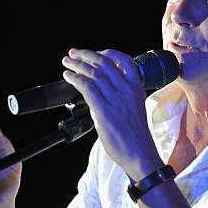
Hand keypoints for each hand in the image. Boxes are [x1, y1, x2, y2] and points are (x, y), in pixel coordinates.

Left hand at [62, 48, 162, 178]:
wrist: (139, 153)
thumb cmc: (136, 136)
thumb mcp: (134, 108)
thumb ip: (119, 96)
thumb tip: (98, 92)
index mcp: (136, 88)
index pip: (124, 60)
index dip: (107, 53)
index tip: (95, 53)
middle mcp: (126, 90)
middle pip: (105, 63)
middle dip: (86, 55)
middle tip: (74, 53)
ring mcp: (115, 99)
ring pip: (93, 73)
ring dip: (77, 65)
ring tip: (67, 62)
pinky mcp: (103, 110)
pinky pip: (87, 87)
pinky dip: (75, 79)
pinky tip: (68, 76)